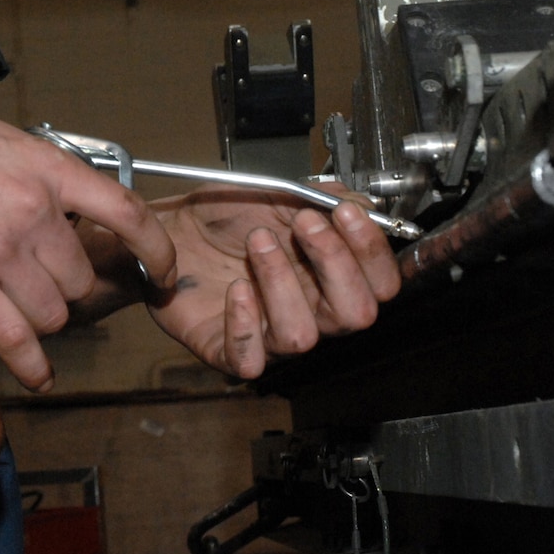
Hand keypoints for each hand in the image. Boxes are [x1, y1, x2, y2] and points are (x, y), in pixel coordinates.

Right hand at [0, 92, 176, 390]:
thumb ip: (33, 176)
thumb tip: (57, 207)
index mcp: (46, 168)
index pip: (126, 212)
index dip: (155, 249)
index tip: (164, 272)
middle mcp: (33, 209)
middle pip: (80, 278)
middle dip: (65, 290)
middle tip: (41, 291)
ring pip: (52, 312)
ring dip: (41, 322)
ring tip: (19, 316)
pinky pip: (15, 339)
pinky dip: (32, 365)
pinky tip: (36, 374)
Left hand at [146, 192, 399, 378]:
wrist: (172, 228)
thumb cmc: (227, 219)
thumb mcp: (277, 194)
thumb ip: (322, 197)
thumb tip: (362, 203)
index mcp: (331, 276)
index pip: (381, 283)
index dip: (371, 251)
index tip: (344, 211)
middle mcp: (310, 311)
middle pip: (355, 315)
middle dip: (334, 263)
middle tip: (303, 223)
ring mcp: (270, 335)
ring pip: (301, 336)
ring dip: (281, 282)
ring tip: (256, 242)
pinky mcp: (227, 350)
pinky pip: (250, 359)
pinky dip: (244, 324)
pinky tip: (235, 288)